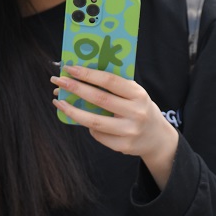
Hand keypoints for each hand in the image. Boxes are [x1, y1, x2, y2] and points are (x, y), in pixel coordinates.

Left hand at [51, 66, 178, 189]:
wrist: (157, 137)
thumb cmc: (139, 108)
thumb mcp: (134, 94)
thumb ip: (115, 87)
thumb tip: (82, 77)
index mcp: (138, 94)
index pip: (110, 81)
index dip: (88, 74)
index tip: (70, 68)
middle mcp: (135, 112)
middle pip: (99, 99)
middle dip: (76, 89)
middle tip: (58, 82)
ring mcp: (130, 131)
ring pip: (94, 122)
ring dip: (73, 112)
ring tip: (59, 103)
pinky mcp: (124, 146)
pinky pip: (99, 135)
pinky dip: (89, 127)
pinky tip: (84, 120)